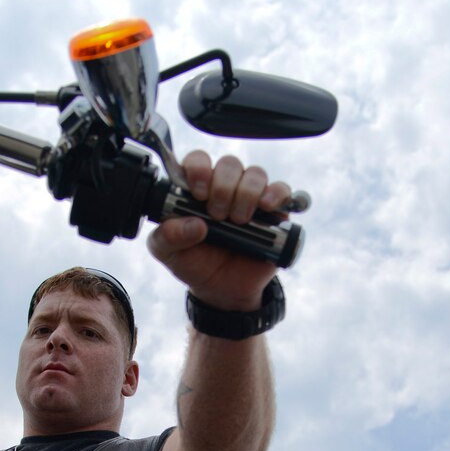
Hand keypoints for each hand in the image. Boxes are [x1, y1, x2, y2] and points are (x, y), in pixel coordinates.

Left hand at [146, 151, 291, 310]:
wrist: (221, 290)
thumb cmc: (193, 263)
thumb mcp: (168, 253)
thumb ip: (167, 237)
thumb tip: (192, 224)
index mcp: (195, 190)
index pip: (198, 160)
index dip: (199, 169)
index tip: (198, 193)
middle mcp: (223, 187)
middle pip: (229, 164)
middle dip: (223, 187)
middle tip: (217, 214)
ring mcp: (250, 197)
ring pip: (255, 174)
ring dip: (246, 193)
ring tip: (238, 219)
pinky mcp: (274, 212)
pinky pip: (282, 190)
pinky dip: (276, 194)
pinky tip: (266, 207)